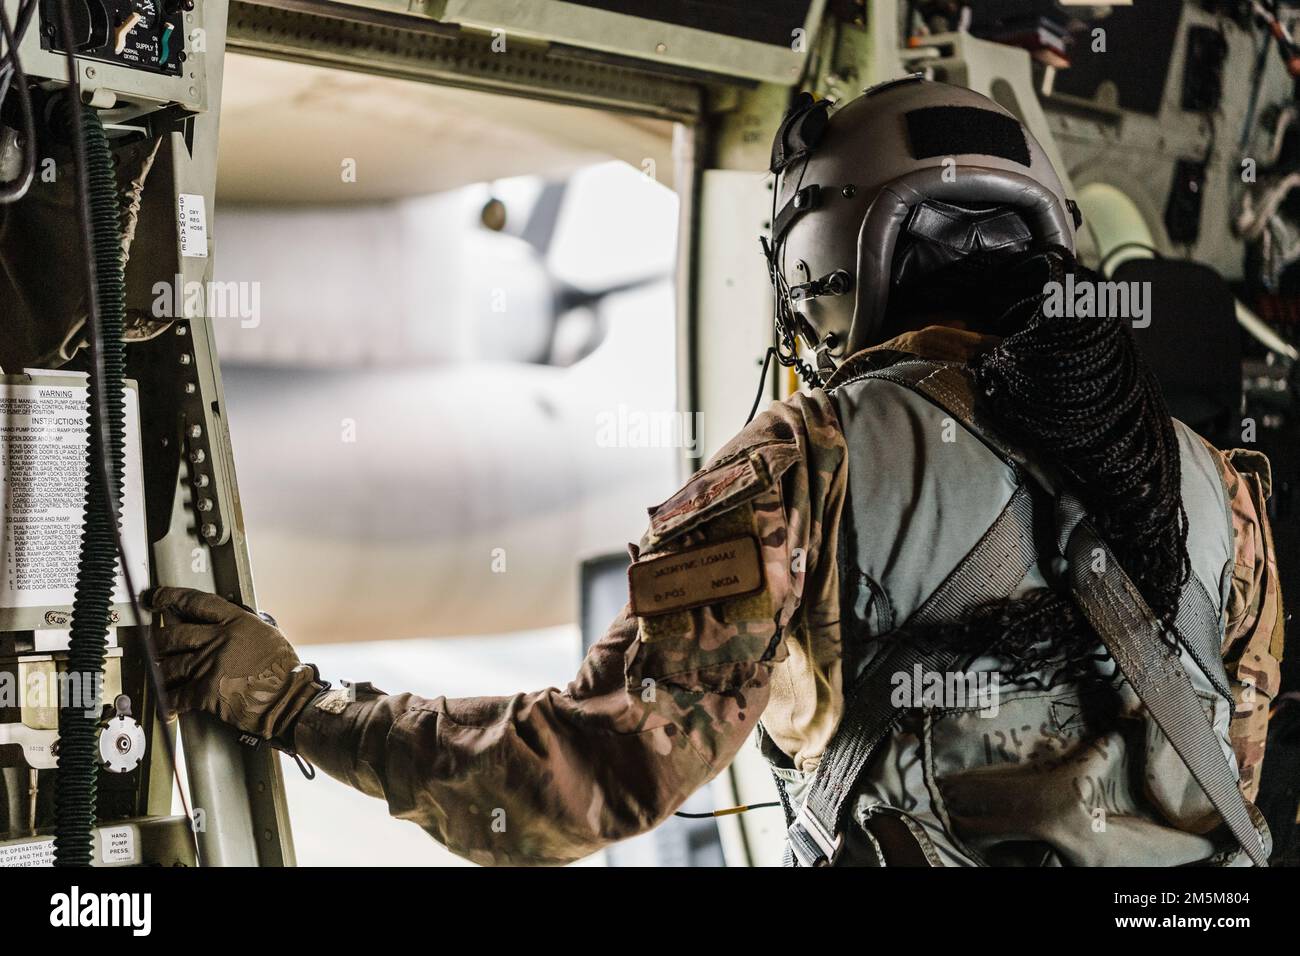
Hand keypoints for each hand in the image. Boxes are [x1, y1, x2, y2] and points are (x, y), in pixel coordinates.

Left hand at [147, 587, 322, 743]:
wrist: (288, 700)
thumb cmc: (285, 671)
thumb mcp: (269, 636)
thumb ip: (245, 628)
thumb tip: (231, 626)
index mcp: (237, 622)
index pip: (196, 602)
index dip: (171, 597)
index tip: (157, 598)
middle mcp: (220, 640)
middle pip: (174, 635)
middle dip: (157, 640)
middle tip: (152, 643)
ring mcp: (210, 665)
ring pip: (170, 665)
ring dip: (161, 672)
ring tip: (159, 673)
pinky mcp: (204, 692)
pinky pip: (175, 695)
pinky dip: (168, 702)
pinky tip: (168, 706)